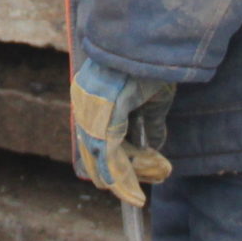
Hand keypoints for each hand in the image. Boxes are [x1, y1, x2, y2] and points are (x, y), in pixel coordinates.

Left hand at [70, 59, 172, 207]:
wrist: (148, 44)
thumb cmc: (150, 65)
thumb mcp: (154, 98)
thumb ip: (151, 123)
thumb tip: (154, 147)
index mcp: (93, 99)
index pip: (96, 138)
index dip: (111, 160)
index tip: (126, 175)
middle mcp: (87, 108)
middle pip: (94, 152)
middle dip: (114, 175)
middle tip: (131, 193)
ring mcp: (93, 113)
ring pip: (100, 158)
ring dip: (118, 179)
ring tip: (132, 195)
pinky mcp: (106, 119)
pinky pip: (110, 155)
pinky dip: (121, 174)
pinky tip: (130, 188)